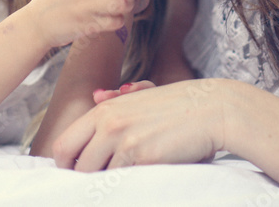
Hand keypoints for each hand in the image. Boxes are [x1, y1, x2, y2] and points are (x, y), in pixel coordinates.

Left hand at [52, 79, 224, 169]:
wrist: (213, 109)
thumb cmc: (181, 103)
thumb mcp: (145, 94)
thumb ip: (117, 99)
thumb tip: (96, 97)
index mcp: (105, 110)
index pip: (64, 144)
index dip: (67, 164)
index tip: (78, 172)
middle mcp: (109, 124)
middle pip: (77, 165)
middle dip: (84, 178)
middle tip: (99, 180)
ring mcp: (125, 142)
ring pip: (98, 177)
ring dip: (109, 181)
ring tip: (127, 174)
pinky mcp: (143, 159)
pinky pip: (123, 182)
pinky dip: (127, 185)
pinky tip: (142, 177)